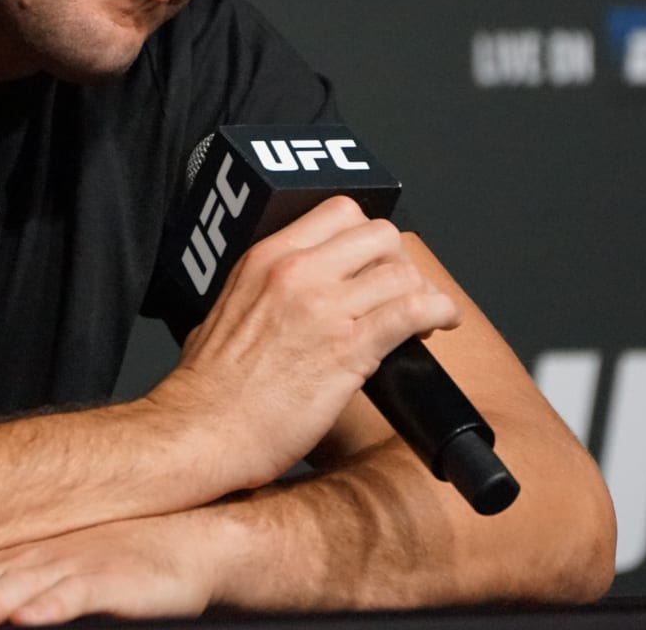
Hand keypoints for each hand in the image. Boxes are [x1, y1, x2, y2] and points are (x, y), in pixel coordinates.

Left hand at [0, 514, 215, 628]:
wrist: (184, 547)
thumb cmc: (107, 572)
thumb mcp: (39, 588)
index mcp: (3, 569)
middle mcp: (23, 564)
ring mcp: (63, 568)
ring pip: (8, 589)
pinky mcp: (105, 579)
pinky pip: (72, 593)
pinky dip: (48, 604)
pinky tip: (28, 616)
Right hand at [148, 196, 461, 492]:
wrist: (202, 432)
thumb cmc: (209, 387)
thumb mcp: (224, 311)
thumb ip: (260, 291)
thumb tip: (281, 298)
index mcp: (266, 258)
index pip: (340, 212)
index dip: (367, 237)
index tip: (373, 262)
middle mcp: (297, 273)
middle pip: (379, 234)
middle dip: (398, 261)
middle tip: (397, 291)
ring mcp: (325, 308)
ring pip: (402, 271)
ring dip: (421, 291)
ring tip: (423, 316)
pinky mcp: (348, 348)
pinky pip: (413, 310)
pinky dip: (440, 311)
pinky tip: (442, 323)